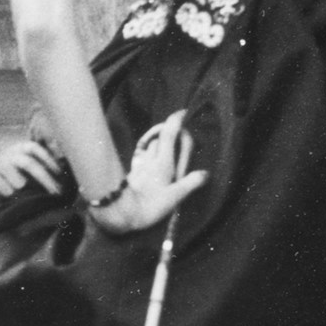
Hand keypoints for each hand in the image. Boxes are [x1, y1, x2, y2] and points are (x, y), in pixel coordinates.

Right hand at [0, 137, 67, 199]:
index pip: (39, 151)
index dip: (51, 162)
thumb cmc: (9, 165)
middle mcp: (12, 154)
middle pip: (30, 165)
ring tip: (22, 193)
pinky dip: (10, 195)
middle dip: (45, 180)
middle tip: (57, 193)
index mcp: (23, 147)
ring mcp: (0, 164)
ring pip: (19, 184)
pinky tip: (6, 191)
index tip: (61, 175)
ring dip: (23, 192)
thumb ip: (40, 165)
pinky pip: (6, 191)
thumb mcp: (23, 158)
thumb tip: (61, 178)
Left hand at [90, 110, 206, 234]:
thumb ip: (190, 183)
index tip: (182, 112)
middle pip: (159, 138)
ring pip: (149, 146)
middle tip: (178, 137)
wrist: (119, 213)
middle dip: (168, 134)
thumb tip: (205, 173)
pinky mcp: (131, 173)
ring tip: (167, 151)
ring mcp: (139, 165)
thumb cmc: (148, 206)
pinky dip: (148, 154)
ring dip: (158, 144)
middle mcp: (150, 160)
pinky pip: (141, 156)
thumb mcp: (174, 198)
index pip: (168, 134)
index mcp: (163, 163)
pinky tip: (151, 162)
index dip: (175, 121)